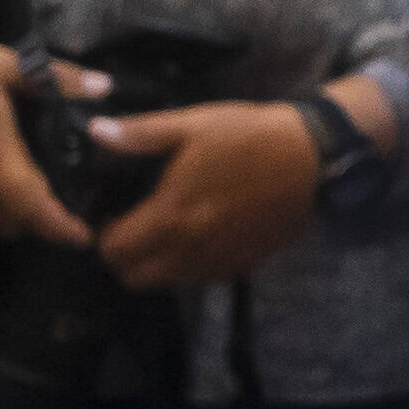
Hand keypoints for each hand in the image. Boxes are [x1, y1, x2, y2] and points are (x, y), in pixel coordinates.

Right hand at [0, 26, 95, 248]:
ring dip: (13, 217)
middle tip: (67, 206)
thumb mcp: (2, 63)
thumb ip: (56, 79)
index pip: (34, 210)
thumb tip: (105, 87)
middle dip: (41, 225)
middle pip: (12, 225)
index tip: (85, 236)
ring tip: (36, 194)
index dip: (61, 229)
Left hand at [87, 102, 319, 289]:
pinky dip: (187, 269)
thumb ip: (141, 133)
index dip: (104, 234)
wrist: (313, 159)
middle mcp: (191, 248)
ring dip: (154, 266)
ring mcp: (218, 261)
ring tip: (163, 234)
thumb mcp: (193, 124)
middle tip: (131, 228)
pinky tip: (196, 239)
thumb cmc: (249, 136)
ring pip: (166, 284)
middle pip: (134, 278)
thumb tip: (95, 132)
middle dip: (124, 257)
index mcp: (172, 213)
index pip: (115, 250)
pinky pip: (199, 281)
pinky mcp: (242, 266)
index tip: (112, 215)